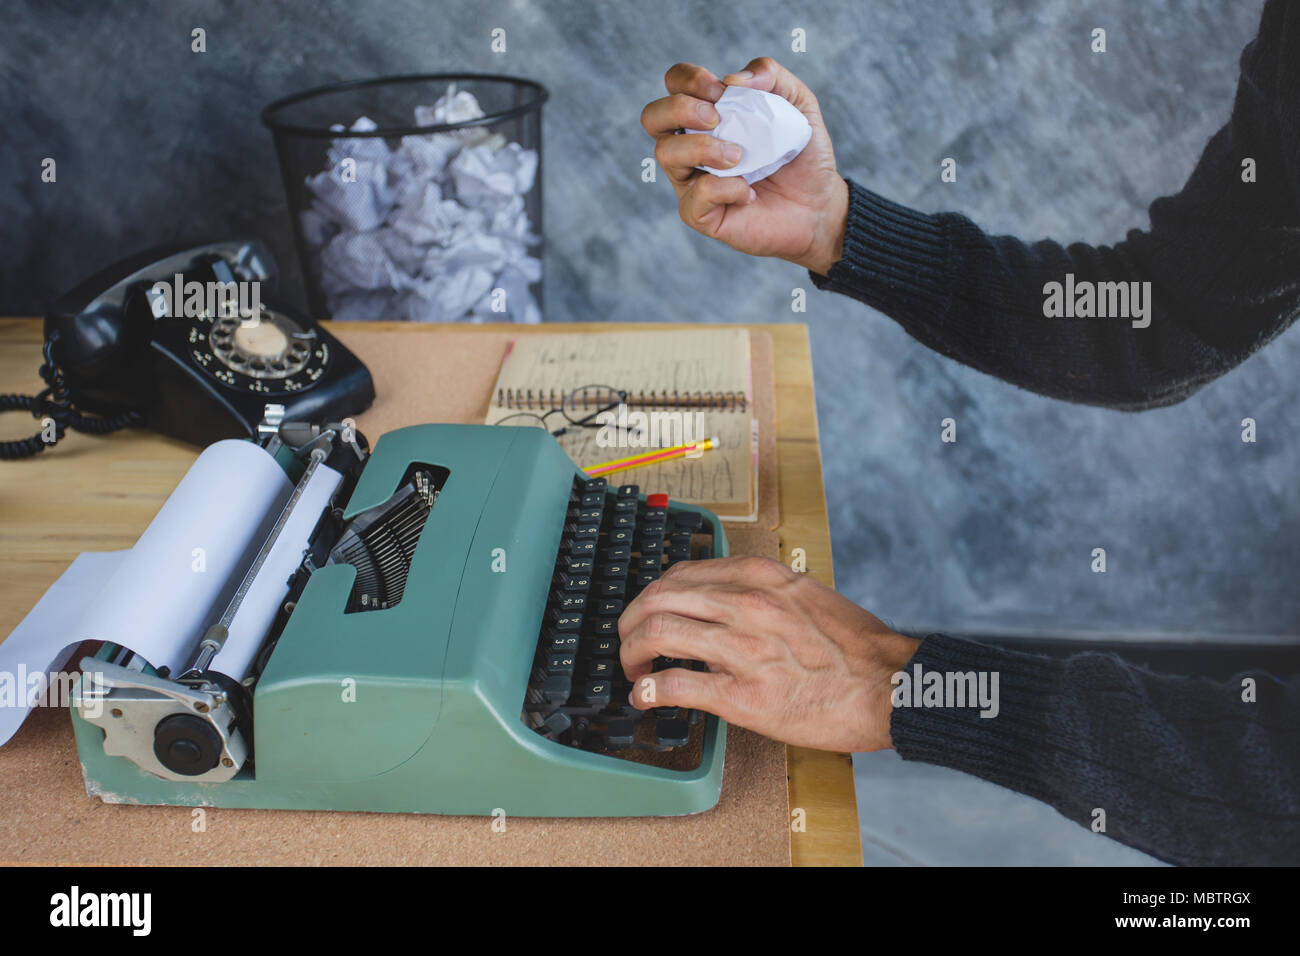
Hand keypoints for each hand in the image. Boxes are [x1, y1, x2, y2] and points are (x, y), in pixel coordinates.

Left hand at [617, 556, 919, 751]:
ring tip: (633, 669)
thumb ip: (760, 592)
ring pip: (657, 633)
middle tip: (629, 642)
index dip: (652, 594)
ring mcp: (743, 649)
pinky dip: (649, 690)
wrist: (891, 685)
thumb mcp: (804, 594)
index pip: (680, 574)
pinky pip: (676, 686)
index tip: (648, 611)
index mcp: (760, 577)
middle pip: (657, 599)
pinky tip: (645, 696)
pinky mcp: (744, 695)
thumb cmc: (855, 646)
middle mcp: (746, 605)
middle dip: (631, 621)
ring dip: (632, 653)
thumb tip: (720, 602)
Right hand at [640, 57, 848, 274]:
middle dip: (680, 108)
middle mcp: (689, 146)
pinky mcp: (700, 215)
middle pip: (652, 116)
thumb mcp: (798, 103)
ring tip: (738, 156)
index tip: (721, 91)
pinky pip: (696, 196)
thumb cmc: (800, 155)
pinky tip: (748, 192)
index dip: (689, 79)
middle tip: (716, 119)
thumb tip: (734, 79)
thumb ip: (771, 76)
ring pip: (665, 153)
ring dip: (702, 147)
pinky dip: (725, 188)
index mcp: (706, 114)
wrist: (817, 204)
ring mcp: (690, 181)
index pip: (674, 83)